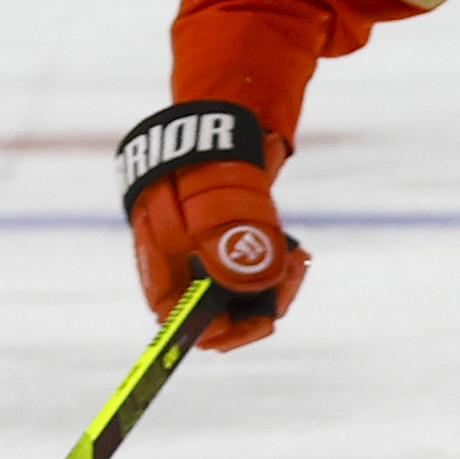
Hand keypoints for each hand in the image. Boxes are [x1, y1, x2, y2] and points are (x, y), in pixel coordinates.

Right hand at [117, 100, 307, 351]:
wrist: (213, 125)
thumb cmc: (198, 169)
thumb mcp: (209, 209)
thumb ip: (230, 249)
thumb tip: (261, 285)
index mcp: (162, 270)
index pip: (182, 324)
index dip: (221, 333)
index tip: (262, 321)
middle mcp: (185, 271)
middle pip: (222, 315)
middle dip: (261, 305)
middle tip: (289, 277)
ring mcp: (211, 258)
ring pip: (247, 296)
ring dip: (276, 286)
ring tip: (297, 260)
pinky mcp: (236, 245)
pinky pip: (260, 274)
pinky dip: (280, 268)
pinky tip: (297, 253)